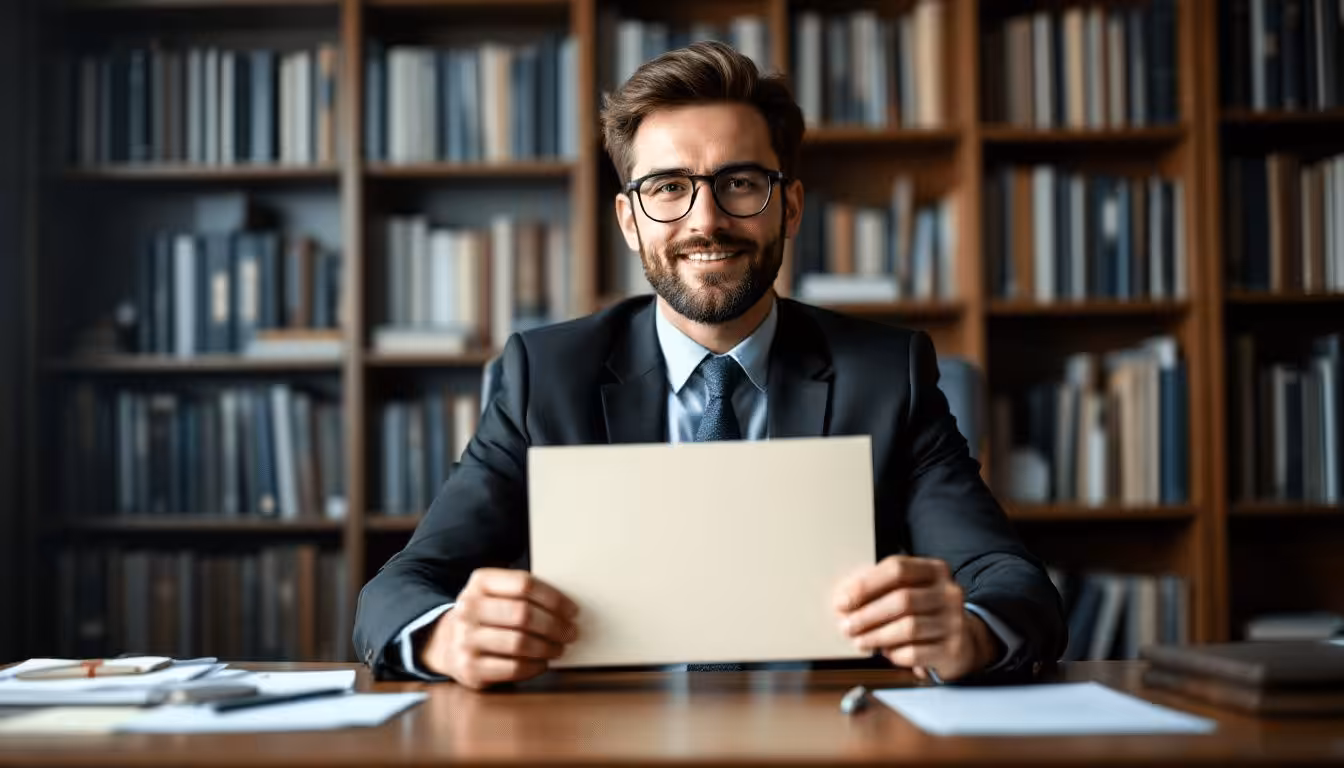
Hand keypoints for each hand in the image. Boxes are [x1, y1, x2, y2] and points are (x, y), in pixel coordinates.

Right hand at [420, 568, 579, 689]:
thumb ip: (523, 593)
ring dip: (548, 647)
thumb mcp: (496, 593)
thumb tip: (567, 607)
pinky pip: (513, 668)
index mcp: (480, 582)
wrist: (447, 642)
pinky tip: (543, 662)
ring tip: (559, 648)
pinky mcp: (469, 668)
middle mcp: (468, 608)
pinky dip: (535, 666)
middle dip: (555, 625)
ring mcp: (466, 639)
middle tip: (571, 632)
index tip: (572, 610)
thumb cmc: (486, 615)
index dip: (554, 598)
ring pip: (519, 642)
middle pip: (523, 614)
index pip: (524, 584)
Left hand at [833, 555, 998, 681]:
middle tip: (847, 626)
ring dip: (876, 636)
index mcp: (935, 570)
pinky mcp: (954, 649)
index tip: (843, 601)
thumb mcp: (909, 591)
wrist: (964, 640)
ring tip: (860, 641)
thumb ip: (879, 590)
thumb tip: (843, 601)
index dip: (865, 585)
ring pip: (908, 627)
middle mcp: (949, 592)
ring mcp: (954, 621)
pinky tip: (886, 653)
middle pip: (902, 599)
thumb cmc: (926, 612)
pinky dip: (895, 654)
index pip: (897, 568)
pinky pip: (916, 652)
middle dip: (867, 615)